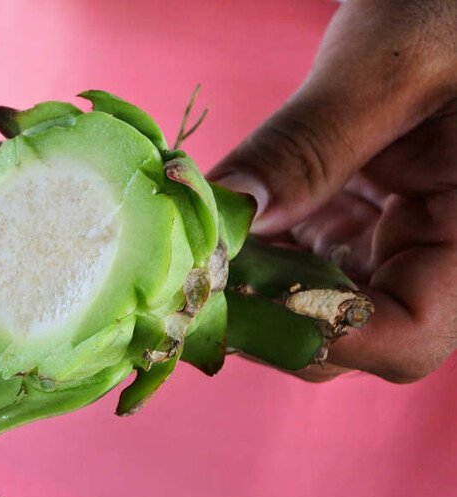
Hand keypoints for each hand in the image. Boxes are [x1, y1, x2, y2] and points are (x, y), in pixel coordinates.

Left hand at [208, 0, 456, 382]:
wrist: (446, 2)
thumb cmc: (450, 10)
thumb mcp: (389, 68)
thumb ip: (309, 145)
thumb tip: (226, 213)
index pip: (408, 336)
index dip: (322, 335)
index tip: (236, 303)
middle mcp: (433, 254)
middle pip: (347, 329)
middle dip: (263, 311)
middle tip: (194, 274)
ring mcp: (387, 240)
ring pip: (308, 298)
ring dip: (245, 283)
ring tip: (194, 247)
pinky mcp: (351, 219)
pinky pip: (295, 256)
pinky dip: (250, 248)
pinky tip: (213, 224)